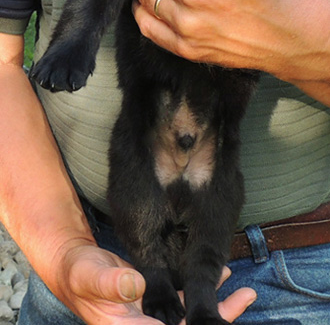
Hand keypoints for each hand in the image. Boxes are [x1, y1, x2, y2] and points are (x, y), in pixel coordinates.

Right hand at [55, 243, 255, 324]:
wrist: (76, 266)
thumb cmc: (78, 273)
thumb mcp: (90, 276)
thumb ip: (109, 283)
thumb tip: (135, 285)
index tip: (217, 324)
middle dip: (217, 321)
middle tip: (246, 299)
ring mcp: (153, 316)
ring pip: (191, 319)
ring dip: (217, 308)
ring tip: (245, 292)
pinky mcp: (156, 302)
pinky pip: (185, 302)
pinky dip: (202, 292)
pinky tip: (220, 277)